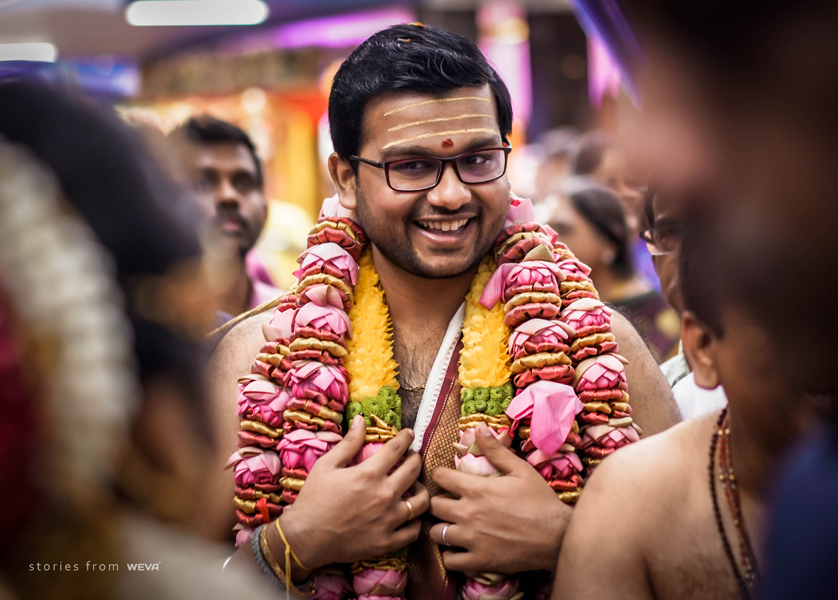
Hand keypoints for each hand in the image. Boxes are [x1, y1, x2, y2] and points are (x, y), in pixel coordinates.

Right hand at [280, 415, 429, 568]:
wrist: (304, 539)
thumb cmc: (313, 499)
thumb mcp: (326, 465)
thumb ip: (348, 443)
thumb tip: (361, 420)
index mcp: (369, 473)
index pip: (397, 448)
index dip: (406, 438)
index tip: (409, 434)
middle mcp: (384, 495)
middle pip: (414, 470)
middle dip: (416, 458)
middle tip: (413, 457)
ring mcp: (388, 520)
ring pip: (422, 501)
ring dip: (422, 489)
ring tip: (416, 486)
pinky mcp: (387, 541)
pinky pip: (414, 530)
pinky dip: (416, 521)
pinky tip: (410, 515)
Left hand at [429, 423, 570, 572]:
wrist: (557, 537)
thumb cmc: (540, 501)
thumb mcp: (520, 470)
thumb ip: (495, 450)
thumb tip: (478, 427)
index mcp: (476, 489)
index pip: (439, 477)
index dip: (442, 476)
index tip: (448, 479)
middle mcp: (468, 513)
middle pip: (433, 506)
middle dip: (439, 502)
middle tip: (450, 503)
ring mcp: (472, 539)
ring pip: (436, 533)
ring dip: (442, 528)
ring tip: (452, 526)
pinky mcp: (478, 561)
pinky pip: (449, 560)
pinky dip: (451, 554)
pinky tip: (461, 548)